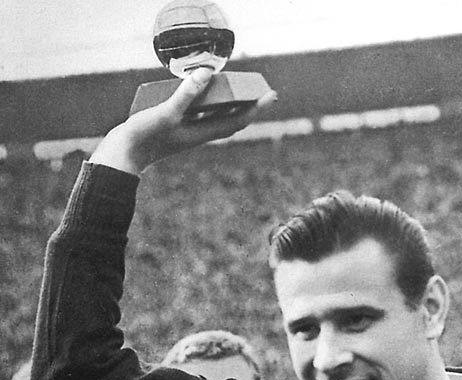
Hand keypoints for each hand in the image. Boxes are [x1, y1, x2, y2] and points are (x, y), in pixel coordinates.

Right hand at [90, 68, 277, 173]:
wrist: (122, 156)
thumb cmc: (144, 137)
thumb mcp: (166, 113)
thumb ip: (187, 95)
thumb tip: (208, 74)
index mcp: (202, 133)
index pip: (238, 120)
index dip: (256, 107)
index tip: (271, 95)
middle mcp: (199, 133)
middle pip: (231, 119)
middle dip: (248, 105)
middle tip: (261, 91)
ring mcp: (187, 131)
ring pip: (216, 117)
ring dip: (229, 104)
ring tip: (237, 88)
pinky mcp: (175, 127)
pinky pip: (199, 114)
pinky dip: (207, 103)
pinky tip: (203, 92)